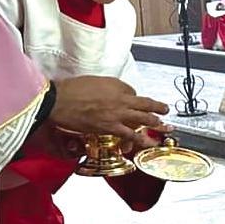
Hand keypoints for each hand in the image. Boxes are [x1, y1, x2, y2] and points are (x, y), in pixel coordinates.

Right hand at [50, 76, 169, 147]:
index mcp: (115, 85)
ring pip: (143, 118)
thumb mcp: (93, 81)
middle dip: (157, 107)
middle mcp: (120, 98)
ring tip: (163, 125)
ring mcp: (117, 114)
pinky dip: (140, 139)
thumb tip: (111, 93)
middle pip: (144, 103)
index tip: (135, 101)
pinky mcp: (110, 127)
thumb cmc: (71, 89)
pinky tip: (147, 142)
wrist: (59, 100)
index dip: (134, 97)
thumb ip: (106, 87)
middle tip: (165, 109)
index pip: (132, 91)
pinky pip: (129, 134)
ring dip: (155, 122)